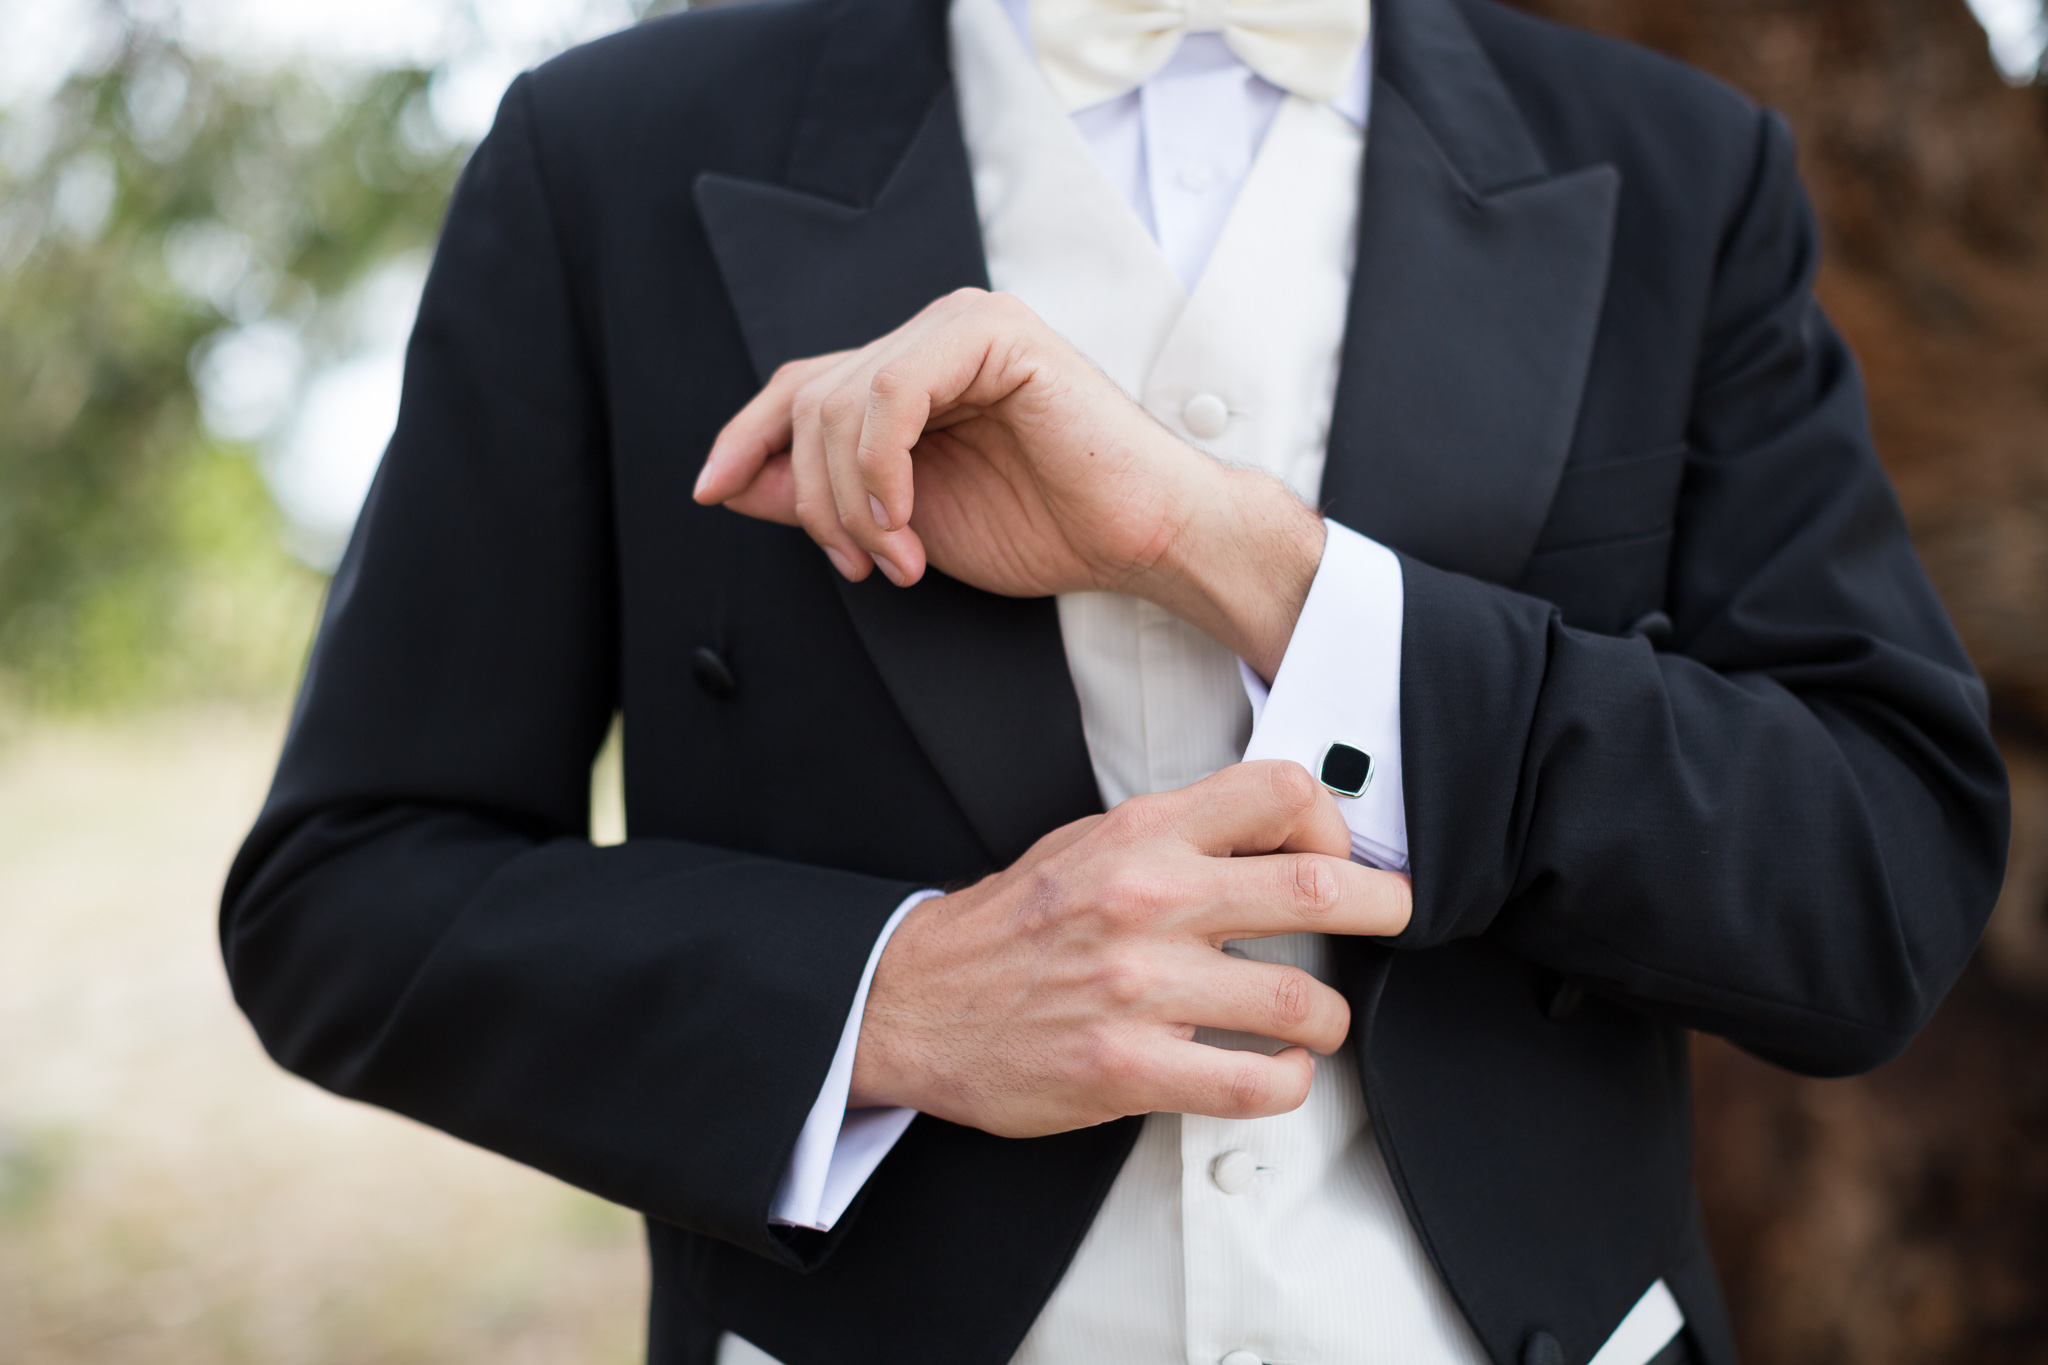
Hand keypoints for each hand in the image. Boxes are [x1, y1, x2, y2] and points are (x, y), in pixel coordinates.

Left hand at [694, 289, 1324, 677]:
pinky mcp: (995, 335)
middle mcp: (931, 335)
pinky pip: (891, 393)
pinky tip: (906, 523)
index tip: (709, 492)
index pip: (800, 387)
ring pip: (842, 400)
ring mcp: (963, 326)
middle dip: (815, 499)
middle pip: (811, 399)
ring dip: (852, 500)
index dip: (745, 436)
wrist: (1137, 540)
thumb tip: (732, 482)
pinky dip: (880, 470)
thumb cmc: (1042, 527)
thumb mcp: (903, 522)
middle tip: (861, 564)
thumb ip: (823, 495)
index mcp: (912, 371)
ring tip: (898, 556)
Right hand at [848, 761, 1412, 1138]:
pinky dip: (1289, 1084)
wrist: (915, 1002)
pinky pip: (1254, 1084)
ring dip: (1330, 1018)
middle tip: (1390, 917)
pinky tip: (1280, 1073)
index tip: (1336, 851)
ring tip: (1317, 1021)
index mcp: (1141, 834)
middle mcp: (1148, 901)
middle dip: (1381, 906)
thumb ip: (1176, 833)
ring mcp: (1140, 988)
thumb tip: (1273, 829)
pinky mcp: (1128, 1068)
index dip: (1332, 820)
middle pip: (1316, 887)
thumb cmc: (1012, 925)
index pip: (1279, 791)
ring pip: (1303, 1003)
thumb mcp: (1087, 842)